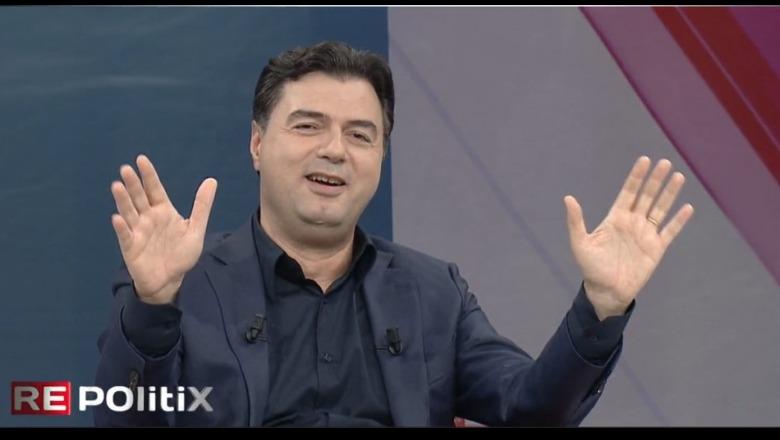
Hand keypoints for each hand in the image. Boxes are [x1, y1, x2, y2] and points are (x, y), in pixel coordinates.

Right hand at [110, 155, 216, 304]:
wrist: (171, 280)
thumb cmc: (181, 254)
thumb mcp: (196, 229)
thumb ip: (202, 205)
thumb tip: (212, 180)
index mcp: (163, 211)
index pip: (154, 189)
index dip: (148, 175)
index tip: (141, 159)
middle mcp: (148, 218)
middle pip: (139, 197)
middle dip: (133, 184)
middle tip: (126, 169)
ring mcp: (138, 231)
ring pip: (129, 212)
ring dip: (123, 200)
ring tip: (117, 186)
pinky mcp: (131, 247)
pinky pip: (125, 235)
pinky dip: (122, 227)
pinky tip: (118, 218)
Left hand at [563, 156, 693, 319]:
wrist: (606, 291)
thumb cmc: (591, 268)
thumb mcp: (580, 243)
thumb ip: (576, 221)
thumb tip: (568, 198)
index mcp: (615, 218)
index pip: (628, 192)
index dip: (636, 177)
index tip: (644, 160)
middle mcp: (632, 222)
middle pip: (647, 196)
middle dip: (655, 180)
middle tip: (665, 162)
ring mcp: (645, 234)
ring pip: (660, 209)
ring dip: (669, 194)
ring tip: (678, 177)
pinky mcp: (656, 248)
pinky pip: (670, 231)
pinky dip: (679, 220)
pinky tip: (688, 207)